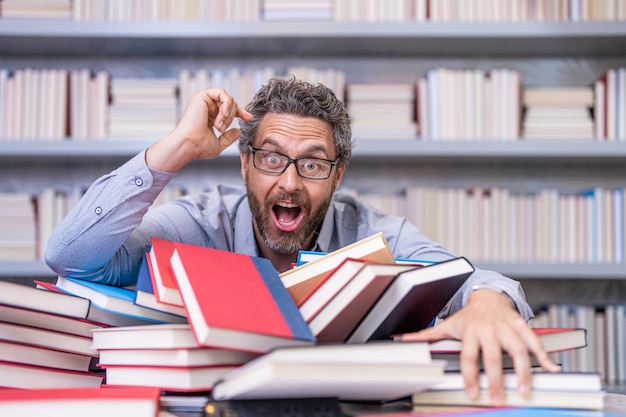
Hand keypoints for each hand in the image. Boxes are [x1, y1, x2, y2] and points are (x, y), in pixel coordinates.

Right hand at [147, 88, 252, 171]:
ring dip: (228, 114)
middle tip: (221, 130)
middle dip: (231, 118)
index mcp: (210, 116)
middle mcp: (207, 107)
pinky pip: (223, 94)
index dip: (241, 113)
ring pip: (228, 99)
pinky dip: (226, 105)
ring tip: (219, 126)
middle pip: (231, 104)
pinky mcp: (202, 96)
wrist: (189, 145)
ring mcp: (204, 101)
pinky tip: (222, 115)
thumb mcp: (219, 144)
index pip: (229, 110)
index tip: (249, 118)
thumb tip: (239, 131)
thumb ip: (229, 138)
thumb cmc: (199, 147)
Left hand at [401, 289, 560, 405]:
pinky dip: (545, 355)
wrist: (488, 295)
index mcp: (470, 332)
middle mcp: (489, 329)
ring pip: (518, 349)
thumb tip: (403, 340)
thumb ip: (427, 336)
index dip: (470, 375)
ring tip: (525, 389)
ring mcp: (507, 327)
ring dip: (524, 370)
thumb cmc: (468, 316)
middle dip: (497, 378)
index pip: (469, 356)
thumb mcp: (447, 324)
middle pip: (494, 356)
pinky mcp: (522, 325)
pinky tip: (552, 369)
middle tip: (499, 398)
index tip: (473, 393)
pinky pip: (534, 341)